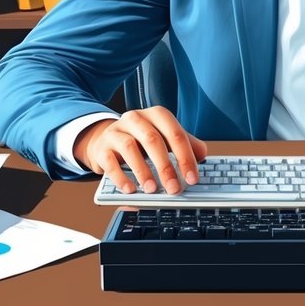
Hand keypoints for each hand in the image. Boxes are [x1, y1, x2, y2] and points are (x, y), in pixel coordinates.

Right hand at [75, 106, 207, 194]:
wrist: (107, 140)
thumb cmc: (142, 140)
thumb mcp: (165, 138)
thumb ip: (185, 144)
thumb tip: (202, 154)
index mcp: (156, 115)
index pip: (175, 133)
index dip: (185, 157)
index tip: (192, 178)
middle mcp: (135, 119)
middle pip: (153, 139)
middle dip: (166, 167)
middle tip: (174, 188)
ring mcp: (116, 131)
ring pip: (130, 147)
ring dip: (143, 171)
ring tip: (152, 189)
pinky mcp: (102, 147)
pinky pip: (110, 161)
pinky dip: (121, 177)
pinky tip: (130, 189)